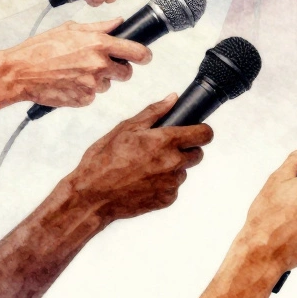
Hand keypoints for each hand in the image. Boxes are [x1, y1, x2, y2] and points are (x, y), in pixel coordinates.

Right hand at [0, 19, 151, 107]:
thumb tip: (119, 23)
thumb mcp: (70, 29)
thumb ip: (99, 27)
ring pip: (108, 85)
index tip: (144, 57)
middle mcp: (99, 65)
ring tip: (75, 72)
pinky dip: (84, 91)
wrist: (19, 72)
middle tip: (101, 65)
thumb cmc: (41, 48)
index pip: (137, 52)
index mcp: (99, 44)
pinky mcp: (83, 99)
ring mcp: (92, 84)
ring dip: (98, 80)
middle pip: (126, 73)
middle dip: (118, 70)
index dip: (144, 56)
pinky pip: (92, 96)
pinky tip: (68, 82)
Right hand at [62, 95, 212, 222]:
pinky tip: (142, 182)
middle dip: (186, 149)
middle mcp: (173, 163)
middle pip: (197, 154)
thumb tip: (173, 98)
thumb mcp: (125, 129)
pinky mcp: (166, 200)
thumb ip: (154, 112)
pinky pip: (173, 188)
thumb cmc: (103, 160)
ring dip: (172, 168)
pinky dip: (163, 185)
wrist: (91, 197)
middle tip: (163, 149)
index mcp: (166, 141)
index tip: (194, 131)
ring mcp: (171, 183)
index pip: (205, 134)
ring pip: (183, 171)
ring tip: (145, 167)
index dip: (201, 131)